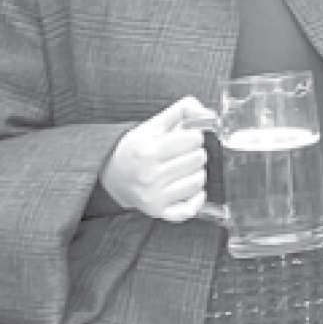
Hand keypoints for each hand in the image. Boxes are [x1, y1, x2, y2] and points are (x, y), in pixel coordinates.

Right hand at [99, 96, 214, 220]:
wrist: (113, 177)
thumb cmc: (136, 149)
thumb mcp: (153, 125)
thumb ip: (182, 110)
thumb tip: (209, 114)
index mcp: (147, 151)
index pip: (193, 138)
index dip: (193, 136)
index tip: (185, 138)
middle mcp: (149, 176)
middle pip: (198, 159)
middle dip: (195, 153)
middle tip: (183, 154)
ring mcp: (154, 197)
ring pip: (199, 181)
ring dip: (197, 173)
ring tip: (182, 169)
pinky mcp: (159, 212)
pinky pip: (191, 208)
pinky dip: (196, 198)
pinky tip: (187, 187)